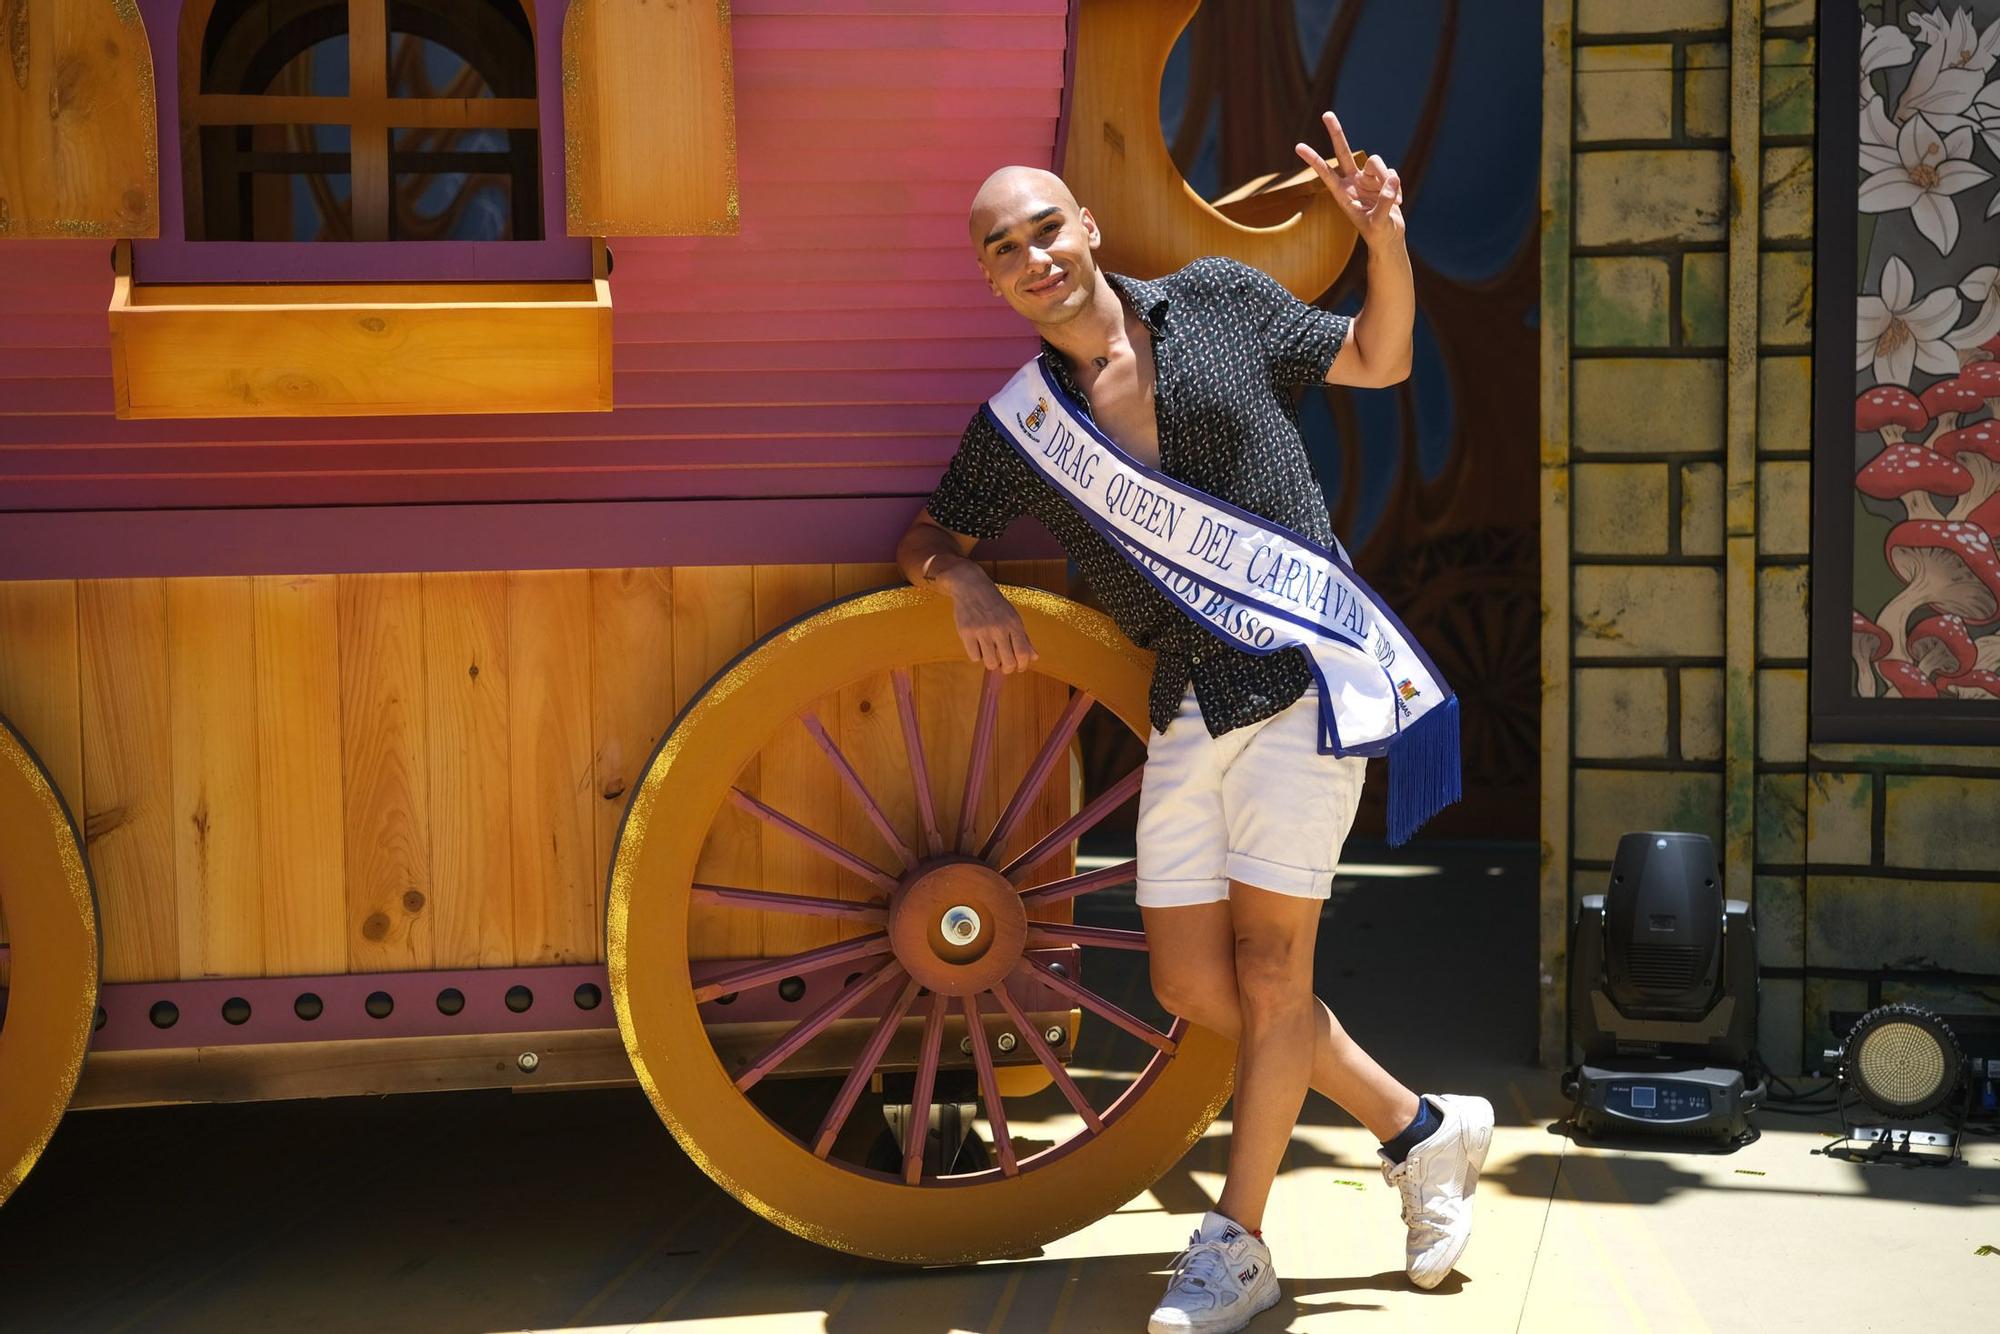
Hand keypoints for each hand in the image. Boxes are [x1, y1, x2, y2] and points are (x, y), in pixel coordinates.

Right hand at [938, 564, 1039, 672]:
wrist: (972, 587)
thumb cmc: (995, 604)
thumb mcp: (1013, 617)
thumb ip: (1024, 638)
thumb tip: (1034, 657)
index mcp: (1014, 624)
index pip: (1023, 653)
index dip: (1022, 666)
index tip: (1019, 668)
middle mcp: (999, 628)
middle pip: (1008, 662)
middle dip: (1007, 669)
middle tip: (1003, 665)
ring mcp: (982, 631)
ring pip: (990, 663)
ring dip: (991, 663)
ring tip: (990, 655)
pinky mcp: (966, 632)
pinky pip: (974, 657)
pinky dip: (977, 655)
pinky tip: (978, 646)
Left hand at [1296, 111, 1404, 246]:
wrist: (1389, 238)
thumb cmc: (1379, 234)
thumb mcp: (1380, 222)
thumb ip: (1385, 201)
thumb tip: (1391, 177)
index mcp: (1343, 194)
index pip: (1326, 173)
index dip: (1314, 160)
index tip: (1298, 147)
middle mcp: (1353, 182)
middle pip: (1343, 152)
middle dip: (1336, 132)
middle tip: (1326, 114)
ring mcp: (1367, 179)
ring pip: (1377, 163)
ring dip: (1387, 179)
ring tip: (1395, 202)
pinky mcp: (1382, 179)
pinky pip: (1392, 173)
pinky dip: (1397, 187)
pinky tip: (1397, 202)